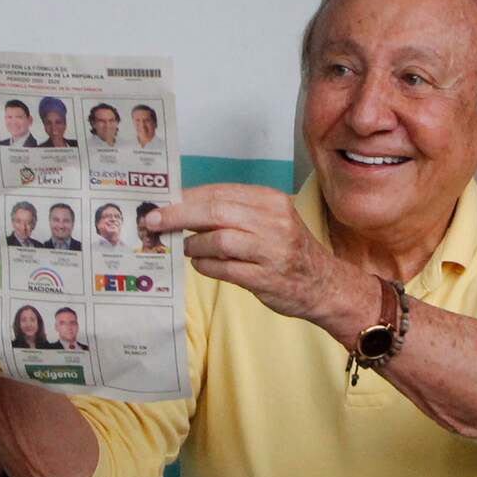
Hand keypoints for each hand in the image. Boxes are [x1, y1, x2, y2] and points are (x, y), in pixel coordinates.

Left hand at [147, 184, 366, 329]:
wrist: (323, 284)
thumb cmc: (287, 250)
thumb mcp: (267, 220)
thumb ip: (231, 212)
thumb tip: (182, 208)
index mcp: (270, 200)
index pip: (218, 192)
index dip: (184, 197)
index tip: (159, 203)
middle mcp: (273, 221)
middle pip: (215, 212)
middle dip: (177, 215)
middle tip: (153, 221)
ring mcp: (271, 250)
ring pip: (218, 240)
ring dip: (193, 244)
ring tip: (185, 248)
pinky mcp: (265, 278)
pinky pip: (224, 269)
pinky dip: (205, 265)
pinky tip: (200, 264)